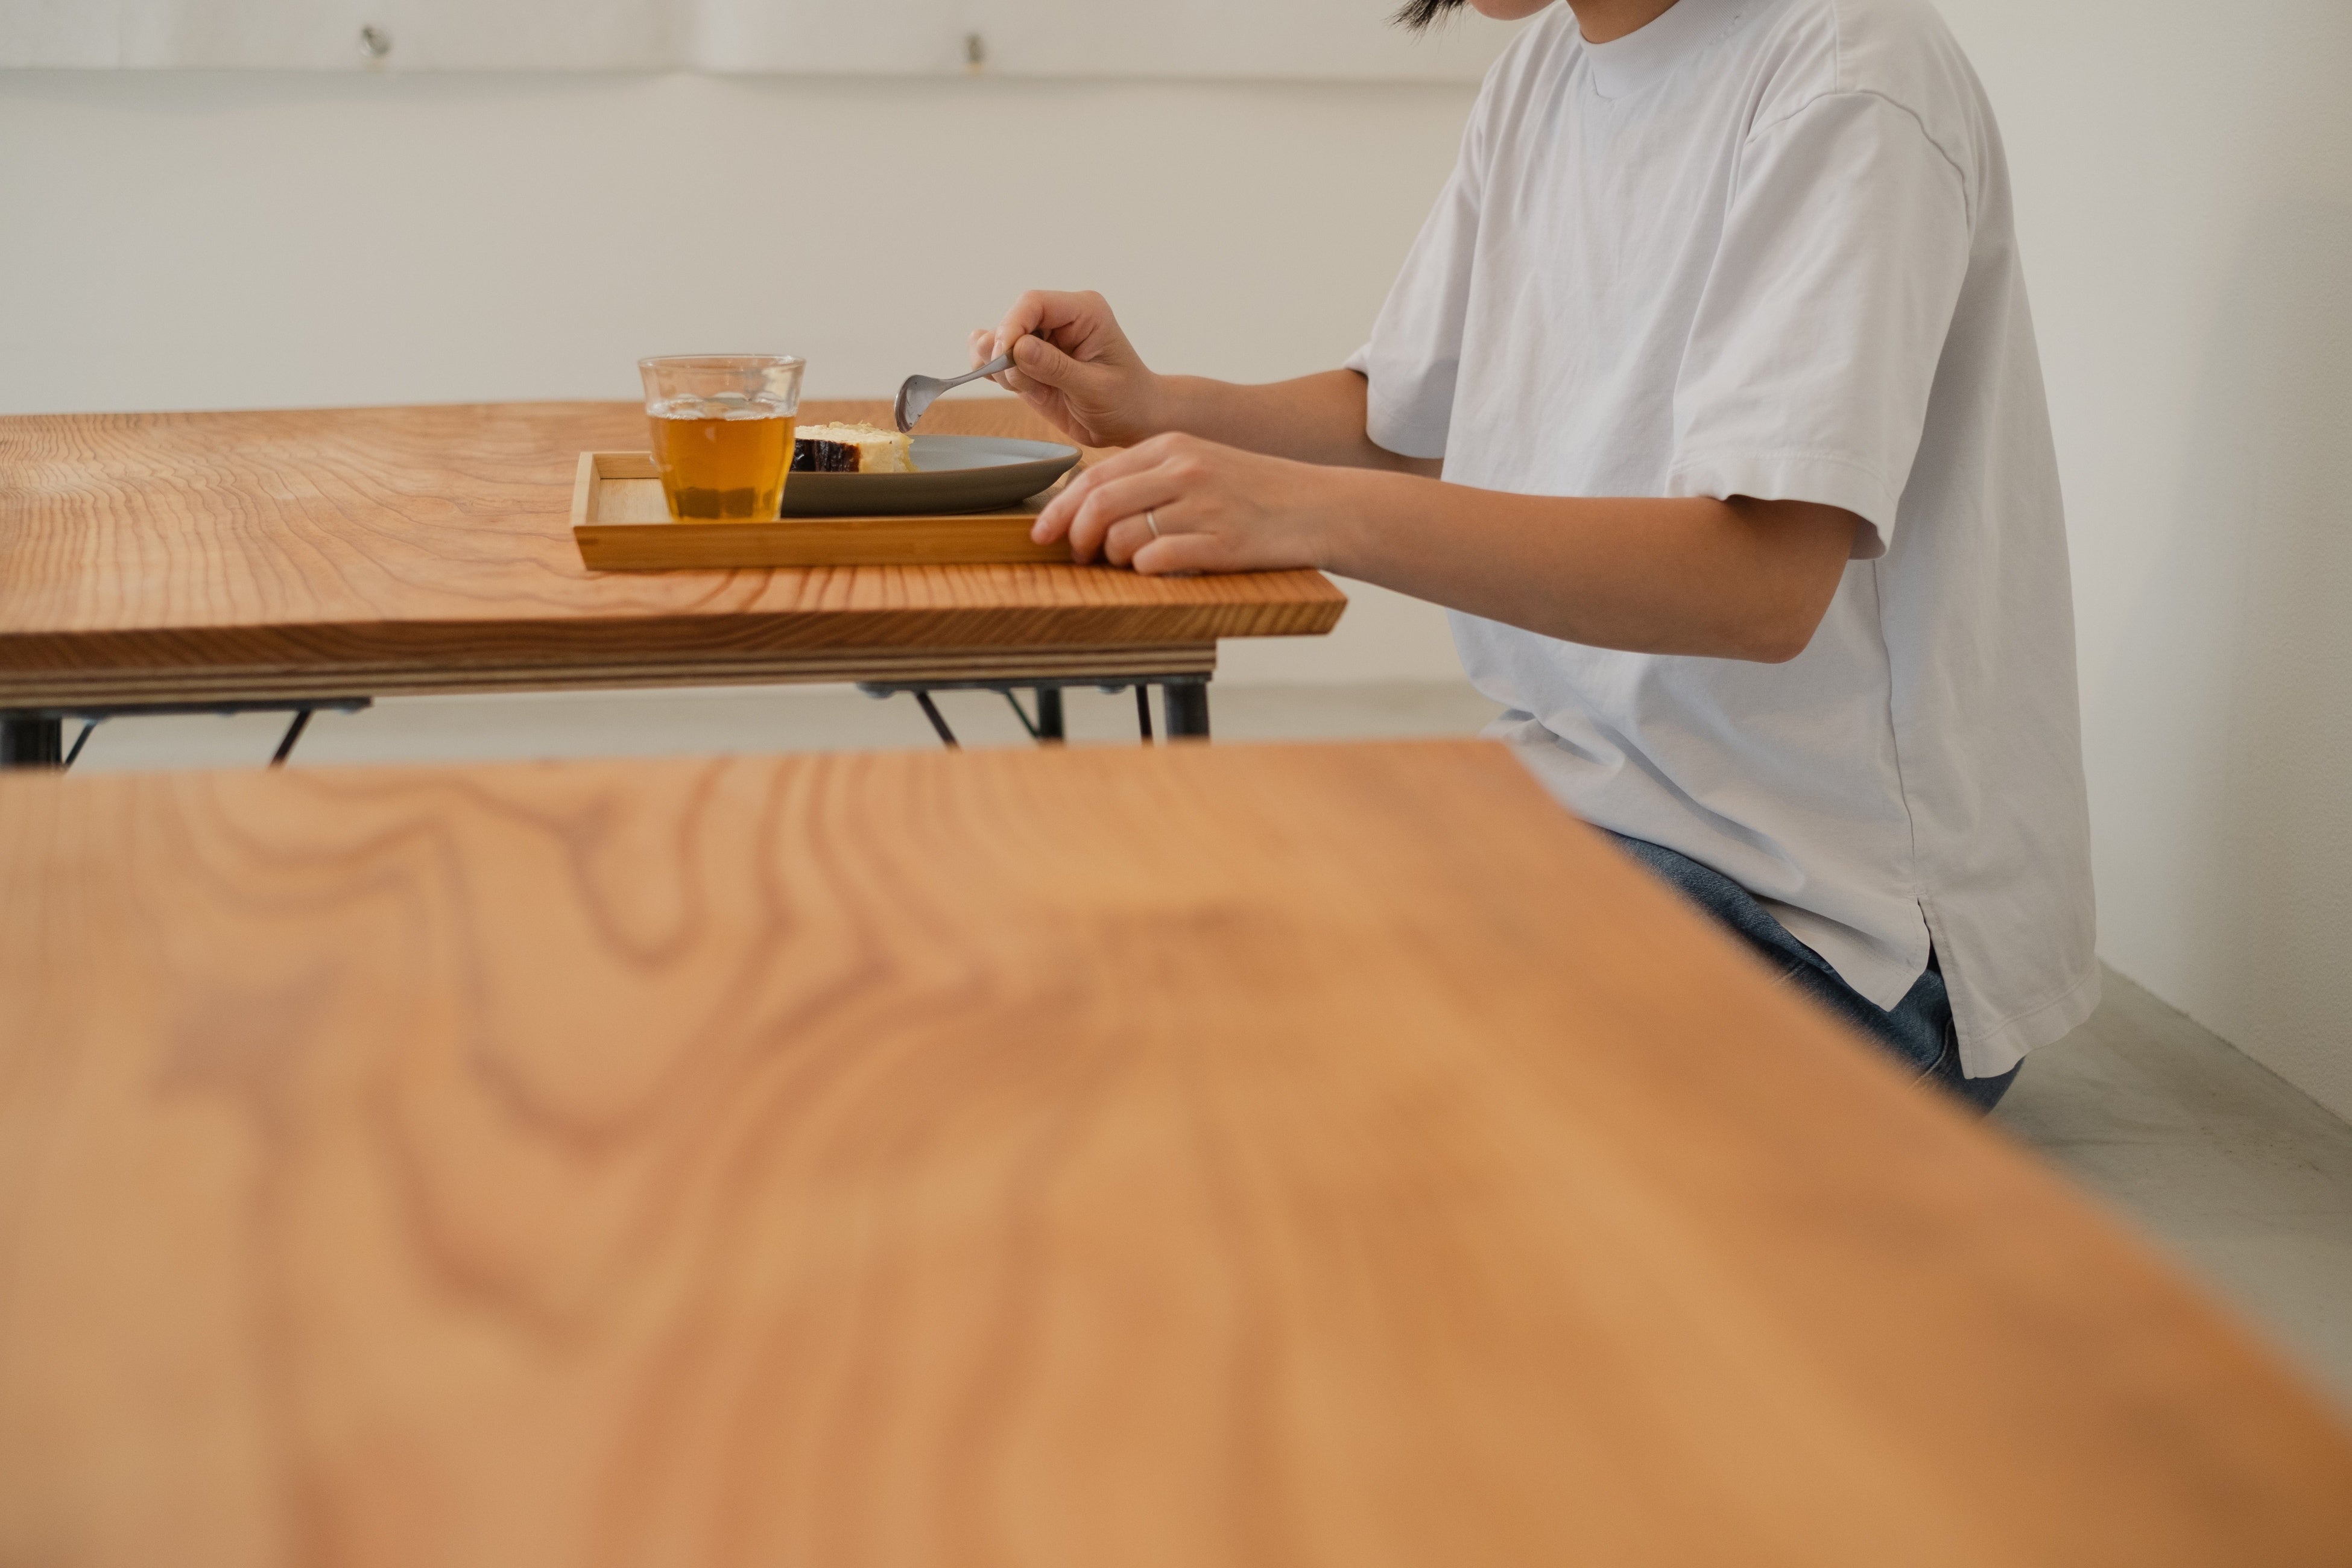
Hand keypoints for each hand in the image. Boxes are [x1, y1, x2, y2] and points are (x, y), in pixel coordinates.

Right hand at [971, 290, 1165, 447]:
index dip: (1012, 326)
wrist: (1133, 422)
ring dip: (999, 368)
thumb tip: (1018, 348)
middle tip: (1023, 385)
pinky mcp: (1028, 363)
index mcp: (1084, 312)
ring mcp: (1041, 341)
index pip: (1033, 303)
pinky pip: (995, 360)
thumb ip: (1057, 368)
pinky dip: (993, 374)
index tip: (1003, 356)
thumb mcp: (1097, 388)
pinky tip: (1010, 385)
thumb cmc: (1127, 401)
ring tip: (1030, 389)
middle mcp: (1059, 320)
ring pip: (995, 341)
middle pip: (1010, 322)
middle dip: (1004, 354)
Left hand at [1031, 431, 1373, 574]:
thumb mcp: (1200, 464)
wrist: (1318, 507)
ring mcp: (1203, 506)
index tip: (1042, 533)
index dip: (1060, 508)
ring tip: (1124, 565)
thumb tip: (1090, 503)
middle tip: (1077, 557)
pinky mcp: (1221, 543)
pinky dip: (1144, 570)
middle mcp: (1184, 471)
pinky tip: (1155, 571)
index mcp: (1172, 446)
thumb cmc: (1254, 492)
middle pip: (1099, 504)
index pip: (1095, 475)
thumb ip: (1150, 476)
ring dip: (1111, 558)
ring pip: (1122, 536)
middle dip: (1076, 537)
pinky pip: (1157, 560)